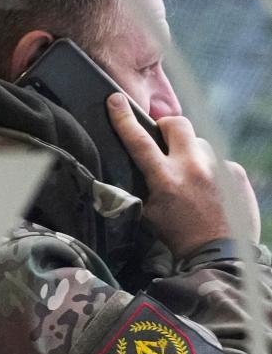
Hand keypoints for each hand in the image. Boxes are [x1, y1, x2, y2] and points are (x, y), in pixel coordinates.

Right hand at [107, 94, 259, 256]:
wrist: (220, 253)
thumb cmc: (178, 236)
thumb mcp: (149, 213)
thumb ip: (143, 187)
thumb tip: (139, 170)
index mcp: (165, 178)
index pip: (139, 140)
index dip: (124, 118)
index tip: (116, 100)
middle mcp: (192, 166)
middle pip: (177, 123)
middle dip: (167, 126)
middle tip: (163, 137)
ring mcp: (217, 167)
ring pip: (199, 143)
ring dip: (190, 153)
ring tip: (190, 176)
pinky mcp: (236, 173)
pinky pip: (218, 161)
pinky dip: (210, 171)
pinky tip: (209, 190)